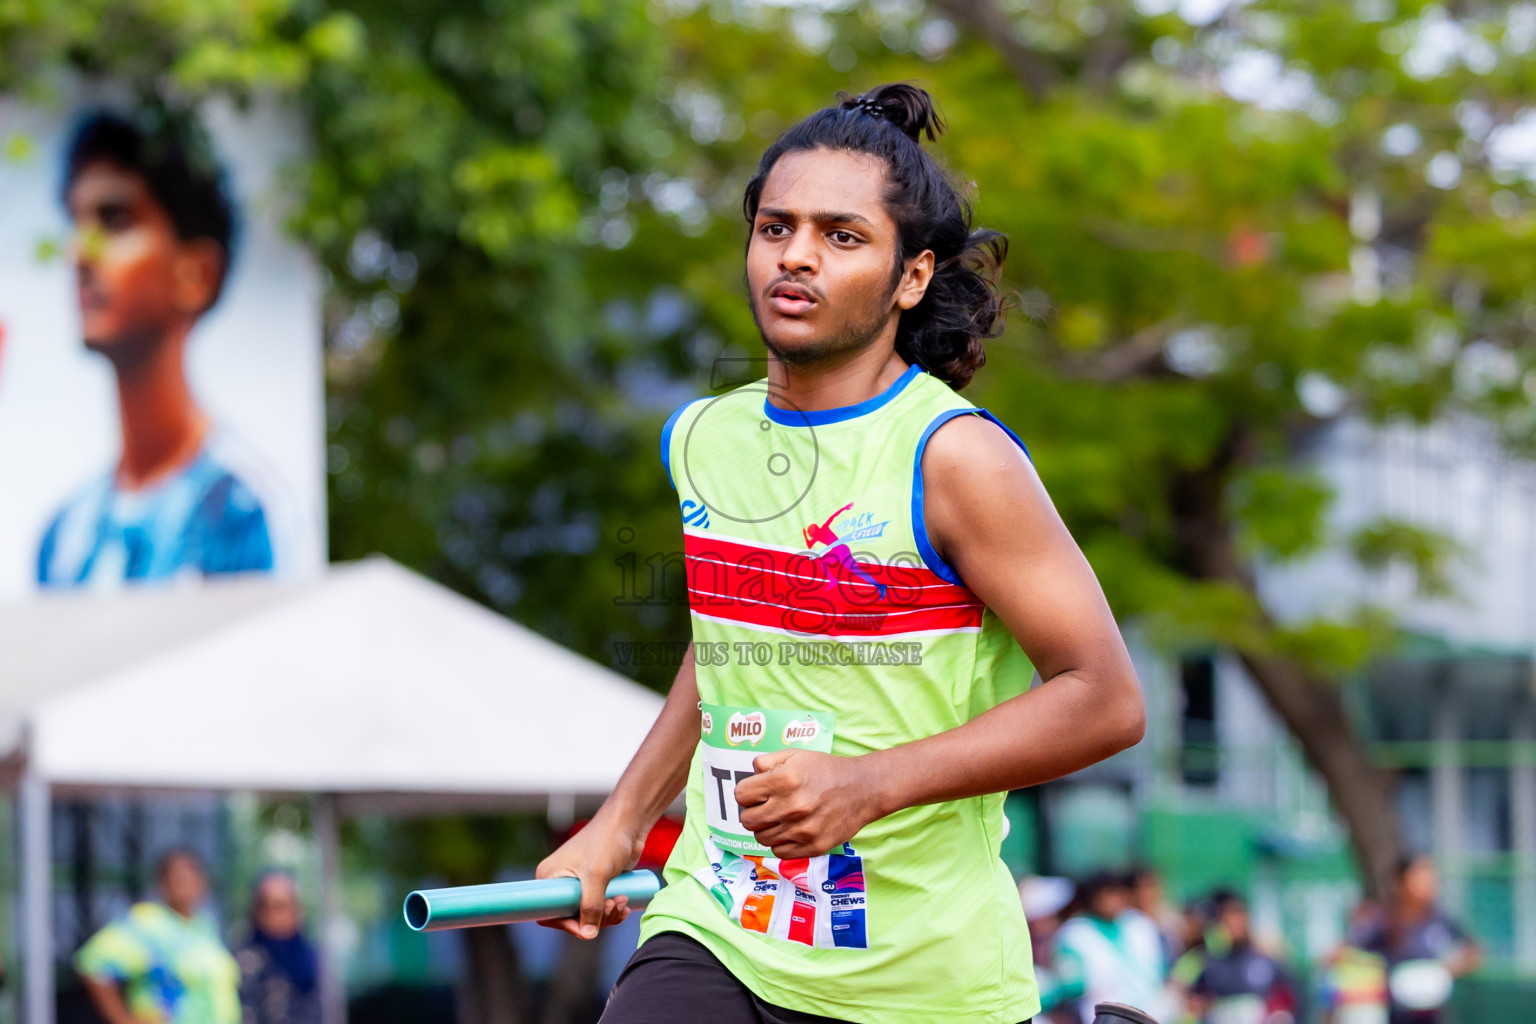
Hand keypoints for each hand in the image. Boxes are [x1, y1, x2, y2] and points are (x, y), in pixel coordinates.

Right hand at [535, 816, 644, 939]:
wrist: (628, 824)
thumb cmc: (607, 841)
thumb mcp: (597, 875)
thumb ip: (591, 905)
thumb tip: (588, 935)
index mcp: (549, 877)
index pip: (548, 914)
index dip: (567, 925)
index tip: (589, 928)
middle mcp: (559, 882)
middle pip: (571, 917)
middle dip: (595, 918)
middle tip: (613, 906)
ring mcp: (578, 883)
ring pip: (588, 914)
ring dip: (607, 914)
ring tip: (623, 900)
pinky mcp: (595, 884)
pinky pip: (599, 907)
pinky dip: (612, 910)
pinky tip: (625, 905)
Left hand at [734, 749, 883, 858]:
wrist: (863, 789)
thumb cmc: (827, 770)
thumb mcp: (796, 755)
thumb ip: (767, 762)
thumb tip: (750, 775)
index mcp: (784, 780)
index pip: (741, 795)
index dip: (746, 792)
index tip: (755, 792)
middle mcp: (792, 806)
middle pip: (747, 820)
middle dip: (752, 812)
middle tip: (764, 807)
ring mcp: (802, 830)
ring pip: (761, 838)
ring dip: (766, 828)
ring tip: (779, 818)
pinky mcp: (813, 847)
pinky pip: (779, 852)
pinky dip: (780, 842)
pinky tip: (790, 830)